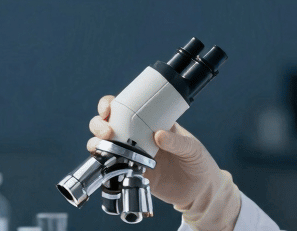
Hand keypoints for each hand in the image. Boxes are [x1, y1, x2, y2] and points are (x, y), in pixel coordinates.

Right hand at [87, 95, 240, 230]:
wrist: (200, 191)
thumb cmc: (198, 163)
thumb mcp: (192, 148)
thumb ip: (177, 142)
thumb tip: (158, 134)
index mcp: (150, 124)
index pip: (125, 108)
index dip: (110, 105)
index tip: (108, 108)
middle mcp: (137, 138)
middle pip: (107, 125)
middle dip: (98, 124)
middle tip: (106, 131)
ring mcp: (132, 156)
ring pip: (104, 146)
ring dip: (96, 144)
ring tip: (103, 147)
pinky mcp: (131, 175)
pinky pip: (111, 169)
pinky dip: (103, 166)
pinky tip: (105, 166)